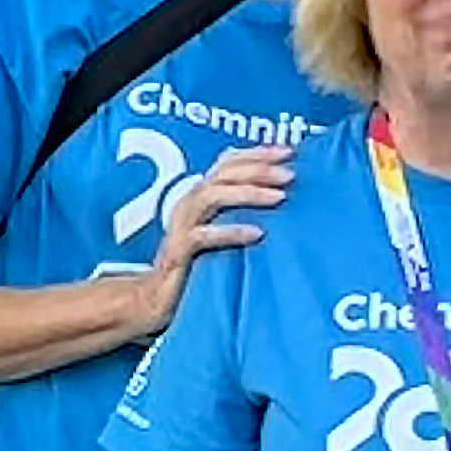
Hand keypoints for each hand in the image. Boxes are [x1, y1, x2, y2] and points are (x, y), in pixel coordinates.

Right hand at [136, 143, 292, 332]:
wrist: (160, 299)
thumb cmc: (198, 265)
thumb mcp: (222, 232)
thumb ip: (241, 212)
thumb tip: (281, 196)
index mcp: (202, 194)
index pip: (229, 162)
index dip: (257, 153)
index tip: (289, 151)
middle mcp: (190, 204)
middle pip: (224, 174)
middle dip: (259, 169)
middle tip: (290, 175)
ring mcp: (183, 226)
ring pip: (213, 196)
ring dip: (248, 193)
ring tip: (279, 197)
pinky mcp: (180, 251)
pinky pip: (204, 236)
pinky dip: (232, 231)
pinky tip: (258, 233)